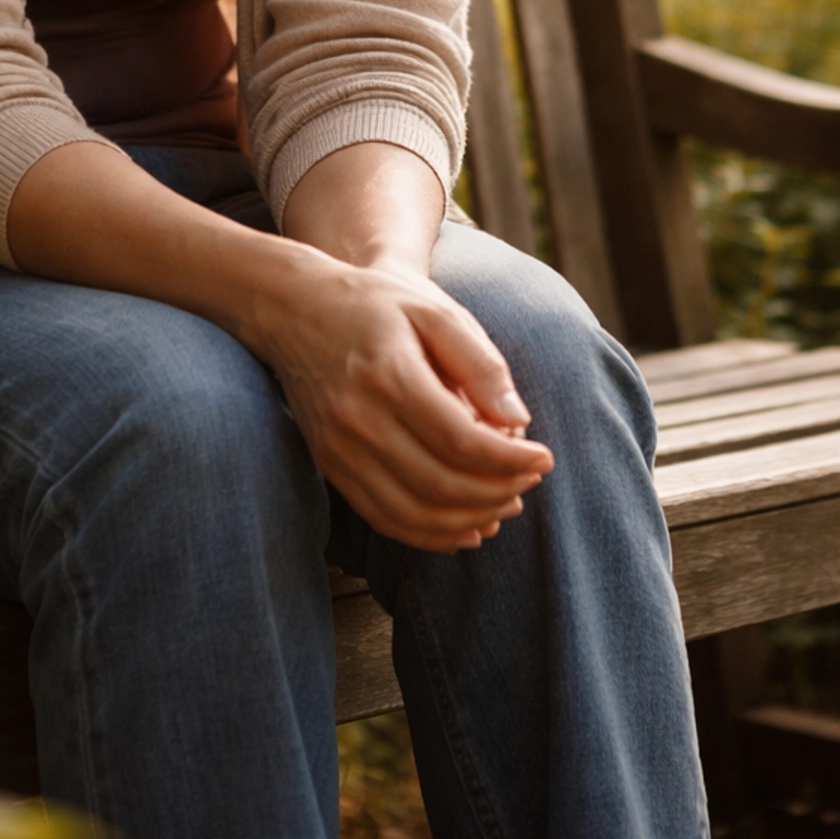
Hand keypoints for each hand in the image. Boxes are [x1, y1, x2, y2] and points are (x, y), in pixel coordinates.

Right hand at [251, 255, 552, 552]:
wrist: (294, 308)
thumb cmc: (376, 304)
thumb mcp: (435, 310)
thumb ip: (480, 364)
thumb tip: (519, 423)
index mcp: (390, 374)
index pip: (461, 441)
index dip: (511, 461)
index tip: (544, 459)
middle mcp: (358, 419)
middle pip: (440, 484)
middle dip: (497, 493)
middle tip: (530, 483)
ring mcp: (338, 448)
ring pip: (413, 512)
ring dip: (468, 521)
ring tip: (505, 505)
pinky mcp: (329, 465)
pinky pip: (384, 518)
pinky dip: (429, 534)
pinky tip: (465, 529)